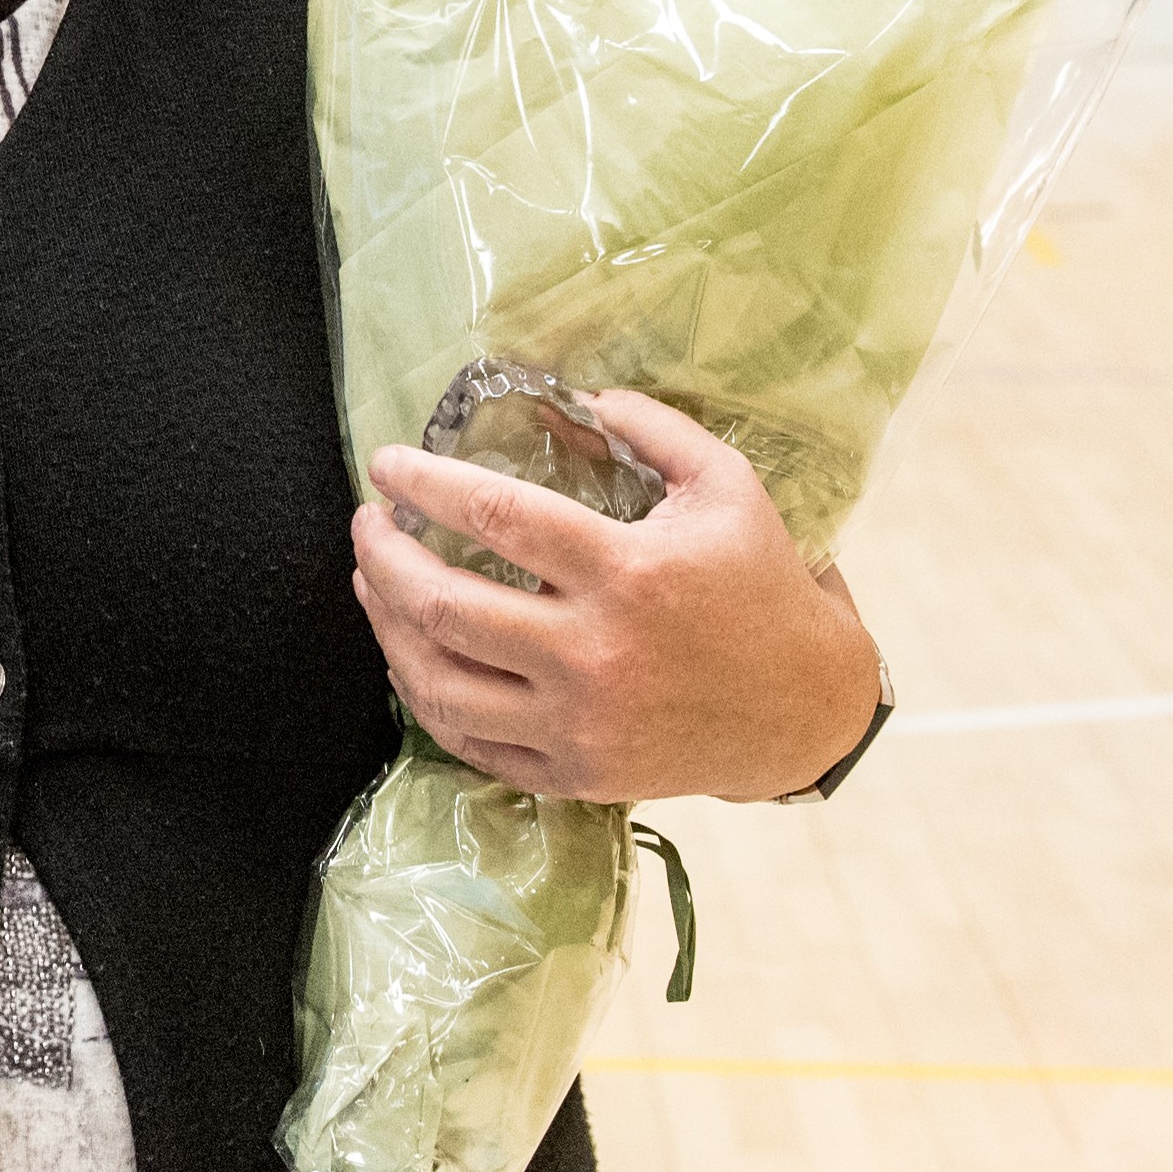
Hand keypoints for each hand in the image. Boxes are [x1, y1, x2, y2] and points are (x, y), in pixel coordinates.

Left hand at [350, 389, 879, 805]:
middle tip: (367, 521)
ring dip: (385, 624)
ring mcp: (579, 723)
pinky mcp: (576, 774)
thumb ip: (657, 429)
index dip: (424, 483)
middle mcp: (594, 653)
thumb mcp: (730, 487)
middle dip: (383, 554)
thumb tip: (585, 397)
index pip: (495, 515)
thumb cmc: (762, 588)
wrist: (805, 710)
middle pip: (444, 604)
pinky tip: (410, 654)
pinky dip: (422, 696)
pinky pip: (468, 741)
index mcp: (626, 573)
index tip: (386, 464)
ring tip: (372, 581)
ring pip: (438, 681)